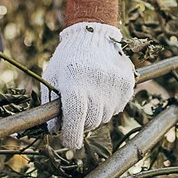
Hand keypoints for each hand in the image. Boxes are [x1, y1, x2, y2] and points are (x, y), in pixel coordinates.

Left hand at [40, 22, 135, 149]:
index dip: (71, 135)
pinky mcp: (127, 84)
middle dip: (82, 123)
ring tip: (88, 94)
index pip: (75, 119)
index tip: (68, 142)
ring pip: (104, 117)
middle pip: (91, 122)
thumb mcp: (51, 77)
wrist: (92, 35)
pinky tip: (100, 89)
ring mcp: (114, 85)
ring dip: (95, 113)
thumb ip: (50, 104)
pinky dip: (108, 105)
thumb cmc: (66, 59)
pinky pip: (117, 107)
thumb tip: (54, 131)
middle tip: (76, 112)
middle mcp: (96, 85)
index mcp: (73, 82)